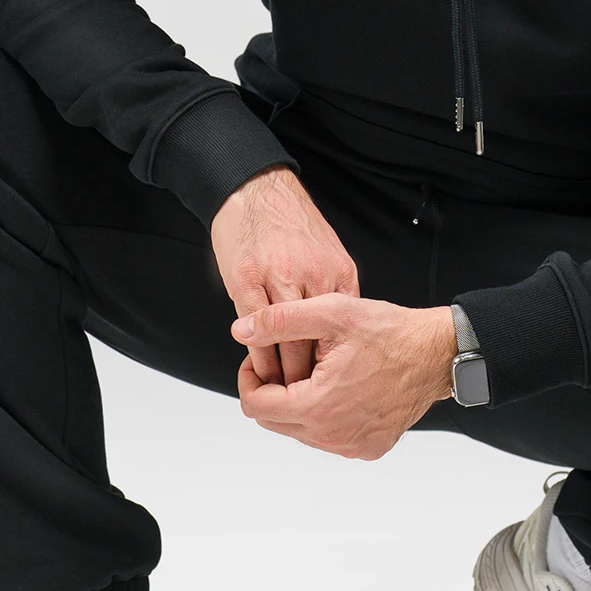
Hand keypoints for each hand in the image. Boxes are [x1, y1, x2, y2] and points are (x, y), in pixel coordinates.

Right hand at [209, 167, 357, 384]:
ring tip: (284, 395)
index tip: (335, 386)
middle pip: (317, 342)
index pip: (341, 332)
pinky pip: (256, 328)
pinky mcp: (247, 280)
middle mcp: (313, 278)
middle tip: (312, 402)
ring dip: (284, 373)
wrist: (255, 188)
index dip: (337, 363)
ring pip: (286, 341)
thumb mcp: (328, 253)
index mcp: (337, 274)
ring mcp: (279, 278)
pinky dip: (257, 354)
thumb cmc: (289, 223)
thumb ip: (334, 290)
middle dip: (314, 377)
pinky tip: (257, 368)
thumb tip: (343, 327)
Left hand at [231, 296, 456, 460]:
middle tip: (285, 361)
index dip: (249, 379)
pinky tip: (338, 388)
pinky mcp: (368, 448)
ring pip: (299, 431)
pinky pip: (327, 438)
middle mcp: (333, 436)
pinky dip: (323, 416)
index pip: (255, 405)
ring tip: (316, 371)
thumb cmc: (389, 332)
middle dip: (271, 392)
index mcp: (318, 407)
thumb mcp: (331, 313)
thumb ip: (280, 320)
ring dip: (297, 404)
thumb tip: (241, 330)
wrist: (436, 354)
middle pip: (273, 422)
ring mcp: (352, 446)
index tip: (260, 358)